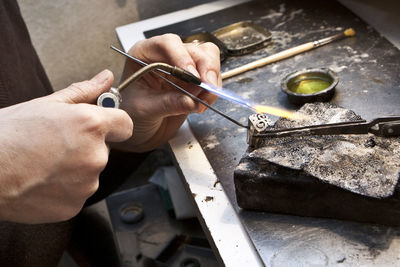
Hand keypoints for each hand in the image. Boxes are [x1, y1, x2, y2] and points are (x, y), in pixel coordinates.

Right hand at [0, 70, 132, 222]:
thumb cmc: (9, 134)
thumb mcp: (46, 104)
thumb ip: (84, 91)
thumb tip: (105, 78)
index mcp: (92, 126)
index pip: (125, 125)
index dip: (113, 125)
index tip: (101, 127)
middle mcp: (96, 156)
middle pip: (104, 149)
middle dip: (87, 146)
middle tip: (56, 145)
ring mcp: (87, 184)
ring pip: (90, 172)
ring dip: (76, 169)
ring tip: (45, 164)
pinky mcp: (75, 205)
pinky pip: (78, 193)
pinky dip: (65, 189)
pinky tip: (42, 180)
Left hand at [113, 34, 221, 151]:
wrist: (139, 129)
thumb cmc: (131, 115)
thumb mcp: (144, 109)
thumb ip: (166, 103)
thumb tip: (190, 100)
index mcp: (144, 54)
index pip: (167, 44)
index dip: (182, 57)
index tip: (192, 76)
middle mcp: (165, 55)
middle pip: (193, 49)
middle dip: (204, 69)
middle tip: (207, 89)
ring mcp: (182, 67)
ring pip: (208, 57)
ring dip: (211, 79)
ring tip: (204, 100)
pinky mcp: (194, 80)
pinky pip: (211, 77)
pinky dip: (212, 90)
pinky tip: (202, 103)